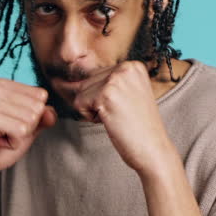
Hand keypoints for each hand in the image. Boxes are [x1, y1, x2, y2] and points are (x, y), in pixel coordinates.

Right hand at [0, 78, 56, 190]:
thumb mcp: (27, 129)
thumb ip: (42, 118)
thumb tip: (52, 112)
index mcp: (1, 84)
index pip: (40, 95)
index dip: (32, 117)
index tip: (11, 124)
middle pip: (36, 107)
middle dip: (26, 127)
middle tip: (5, 133)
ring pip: (30, 119)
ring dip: (19, 136)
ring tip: (0, 137)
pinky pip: (20, 131)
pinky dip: (13, 142)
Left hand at [71, 60, 175, 174]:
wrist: (153, 149)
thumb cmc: (138, 128)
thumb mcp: (126, 95)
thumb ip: (104, 83)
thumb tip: (61, 80)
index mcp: (133, 66)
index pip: (96, 74)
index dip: (100, 96)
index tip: (119, 107)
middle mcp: (126, 67)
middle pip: (87, 81)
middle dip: (95, 102)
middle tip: (119, 114)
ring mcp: (116, 79)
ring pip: (81, 92)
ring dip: (92, 110)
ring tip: (116, 117)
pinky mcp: (106, 94)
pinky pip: (79, 103)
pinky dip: (90, 117)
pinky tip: (111, 120)